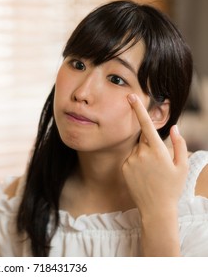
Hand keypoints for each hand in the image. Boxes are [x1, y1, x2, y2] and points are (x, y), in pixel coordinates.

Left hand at [122, 94, 187, 215]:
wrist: (155, 209)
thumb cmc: (172, 187)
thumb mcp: (182, 166)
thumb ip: (179, 144)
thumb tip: (174, 128)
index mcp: (157, 151)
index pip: (146, 125)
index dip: (138, 109)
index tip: (130, 97)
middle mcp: (141, 153)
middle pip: (144, 139)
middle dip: (151, 145)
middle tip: (158, 163)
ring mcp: (130, 160)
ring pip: (137, 149)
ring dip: (144, 155)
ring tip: (151, 172)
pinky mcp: (123, 167)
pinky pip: (130, 158)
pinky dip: (136, 162)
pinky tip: (143, 175)